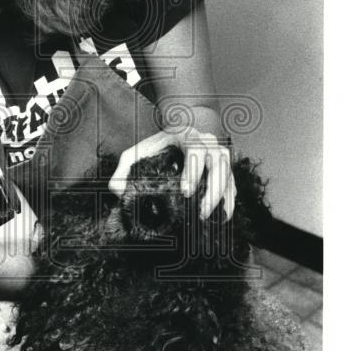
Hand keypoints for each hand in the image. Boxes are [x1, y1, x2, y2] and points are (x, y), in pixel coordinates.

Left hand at [108, 128, 235, 220]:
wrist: (182, 132)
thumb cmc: (156, 145)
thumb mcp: (135, 152)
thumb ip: (123, 170)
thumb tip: (118, 191)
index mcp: (187, 136)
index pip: (195, 150)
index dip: (193, 171)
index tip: (185, 192)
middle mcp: (208, 142)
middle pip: (218, 163)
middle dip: (212, 190)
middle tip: (201, 212)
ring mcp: (219, 154)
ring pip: (229, 173)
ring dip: (223, 197)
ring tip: (213, 218)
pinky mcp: (226, 167)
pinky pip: (233, 183)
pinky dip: (230, 199)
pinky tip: (223, 217)